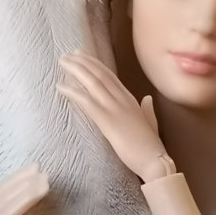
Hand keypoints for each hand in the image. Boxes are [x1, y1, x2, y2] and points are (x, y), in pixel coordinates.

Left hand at [58, 52, 174, 181]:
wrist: (154, 159)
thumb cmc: (150, 146)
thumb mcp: (150, 122)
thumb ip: (147, 109)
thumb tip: (147, 98)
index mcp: (131, 99)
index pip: (110, 76)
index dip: (95, 64)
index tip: (82, 55)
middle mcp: (122, 99)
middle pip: (99, 74)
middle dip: (82, 62)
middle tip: (67, 54)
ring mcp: (115, 108)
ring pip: (92, 82)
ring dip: (75, 70)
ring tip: (62, 62)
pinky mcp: (107, 120)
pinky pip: (86, 102)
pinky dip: (72, 92)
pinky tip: (60, 87)